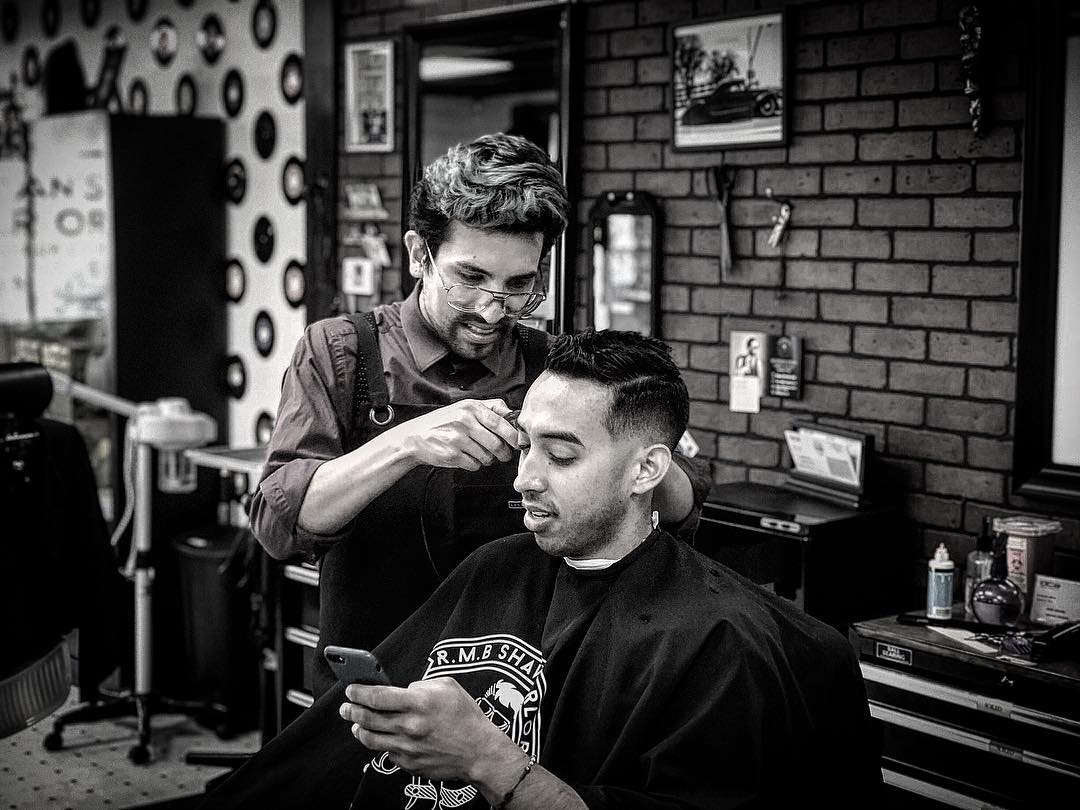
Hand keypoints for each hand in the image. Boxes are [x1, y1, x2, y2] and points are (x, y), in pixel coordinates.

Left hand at [340, 678, 519, 782]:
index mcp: (419, 703)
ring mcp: (407, 747)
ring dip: (358, 728)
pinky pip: (386, 752)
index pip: (377, 696)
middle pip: (368, 718)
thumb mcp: (447, 686)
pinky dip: (379, 743)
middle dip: (351, 710)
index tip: (351, 690)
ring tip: (355, 723)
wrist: (479, 751)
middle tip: (346, 706)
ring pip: (370, 738)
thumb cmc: (466, 716)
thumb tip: (402, 690)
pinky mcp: (408, 763)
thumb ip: (420, 684)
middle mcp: (410, 726)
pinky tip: (379, 737)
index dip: (359, 693)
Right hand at [396, 399, 518, 470]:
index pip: (501, 422)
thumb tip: (514, 417)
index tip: (518, 443)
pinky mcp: (452, 454)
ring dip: (488, 460)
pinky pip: (475, 465)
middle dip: (504, 453)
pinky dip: (475, 465)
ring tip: (480, 454)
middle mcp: (464, 421)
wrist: (415, 437)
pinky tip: (467, 457)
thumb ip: (490, 409)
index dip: (513, 436)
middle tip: (504, 455)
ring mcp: (457, 438)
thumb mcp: (464, 407)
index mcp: (471, 407)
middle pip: (497, 443)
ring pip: (487, 457)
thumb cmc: (444, 423)